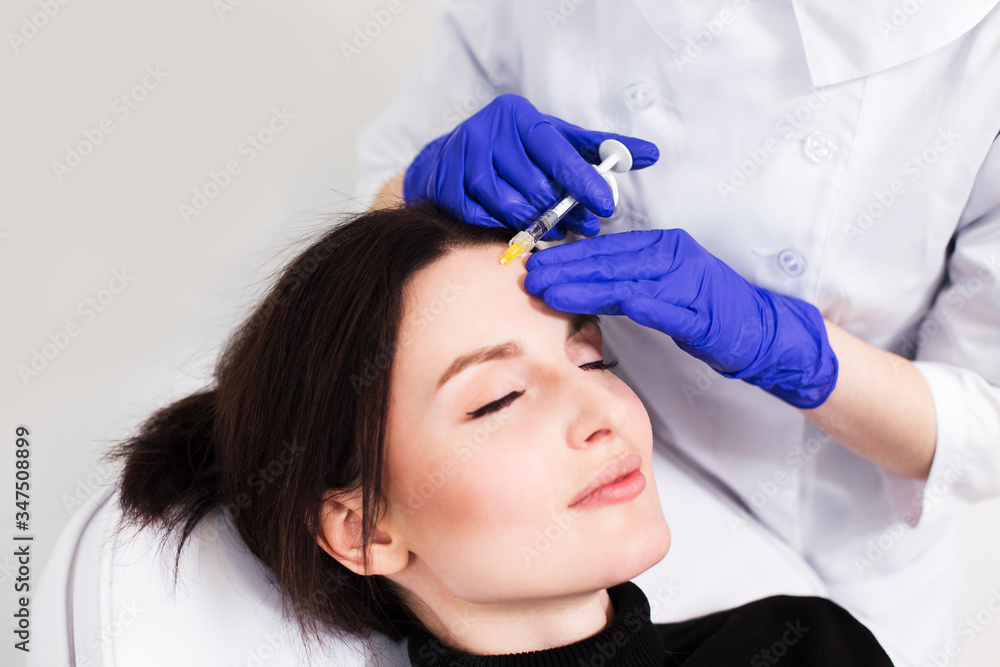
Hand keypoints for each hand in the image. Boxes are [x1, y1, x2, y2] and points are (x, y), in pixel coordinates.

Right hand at [403, 93, 658, 240]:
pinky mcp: (446, 186)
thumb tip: (652, 154)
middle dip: (562, 211)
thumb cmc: (516, 148)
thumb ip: (599, 149)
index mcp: (519, 116)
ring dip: (534, 223)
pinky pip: (482, 218)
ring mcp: (462, 158)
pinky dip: (502, 227)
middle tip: (584, 227)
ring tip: (555, 230)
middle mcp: (488, 131)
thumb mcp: (555, 140)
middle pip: (533, 184)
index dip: (583, 181)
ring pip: (507, 206)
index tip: (606, 206)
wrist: (451, 156)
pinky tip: (516, 227)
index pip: (556, 151)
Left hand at [523, 229, 838, 407]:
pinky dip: (632, 302)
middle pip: (609, 261)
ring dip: (583, 284)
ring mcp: (688, 282)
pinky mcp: (700, 312)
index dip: (567, 257)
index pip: (606, 250)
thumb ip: (626, 281)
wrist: (762, 332)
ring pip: (625, 279)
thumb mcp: (662, 290)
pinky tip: (603, 302)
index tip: (534, 263)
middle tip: (527, 274)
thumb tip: (582, 282)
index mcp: (662, 248)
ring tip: (547, 289)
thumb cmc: (708, 312)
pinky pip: (661, 306)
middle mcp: (673, 257)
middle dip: (564, 268)